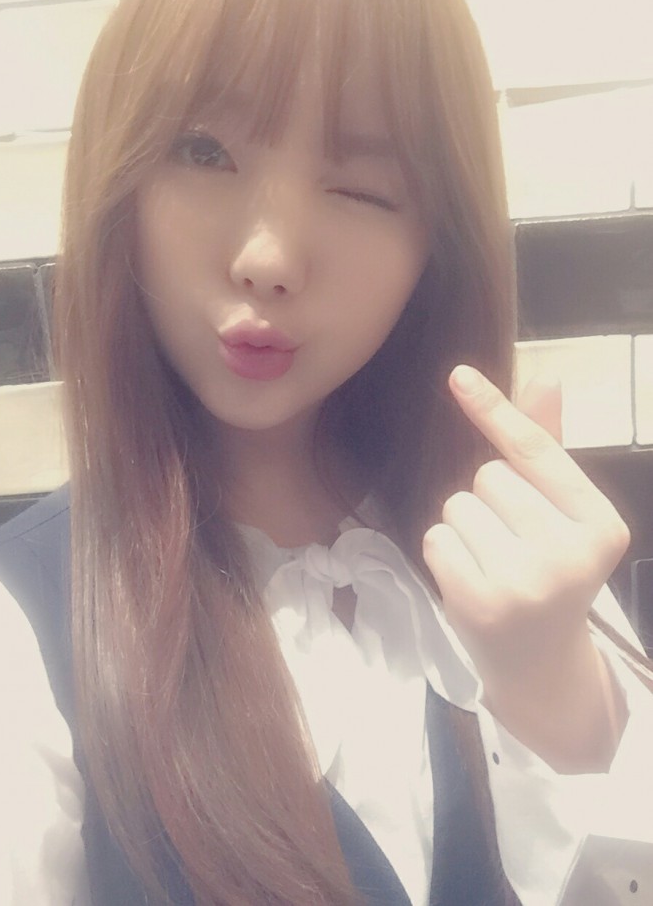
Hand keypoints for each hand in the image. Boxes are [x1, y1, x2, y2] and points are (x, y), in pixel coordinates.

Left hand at [422, 365, 629, 770]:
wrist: (541, 663)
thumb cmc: (550, 574)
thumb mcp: (562, 516)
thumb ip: (548, 452)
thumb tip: (546, 380)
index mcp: (601, 525)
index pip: (536, 451)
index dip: (494, 409)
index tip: (457, 374)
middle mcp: (571, 554)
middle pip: (488, 476)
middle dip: (488, 500)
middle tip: (510, 544)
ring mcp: (526, 582)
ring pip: (457, 504)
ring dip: (464, 527)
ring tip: (492, 563)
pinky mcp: (481, 603)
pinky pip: (436, 538)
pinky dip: (445, 553)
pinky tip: (471, 581)